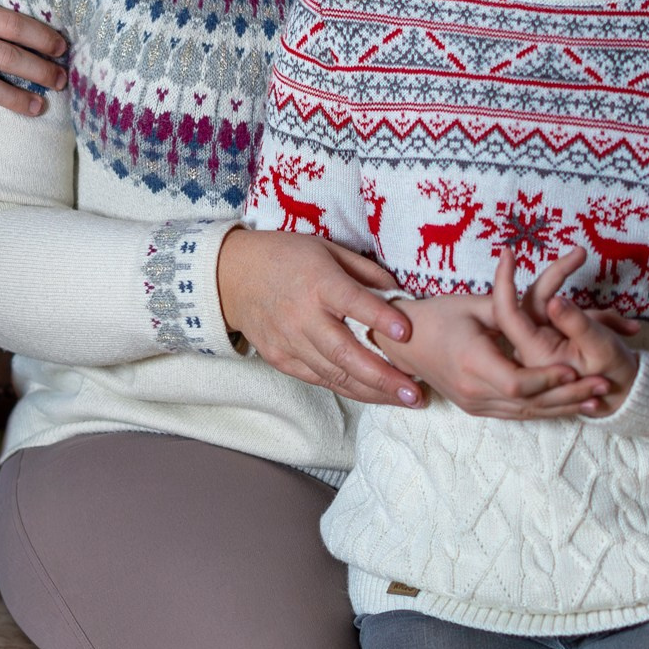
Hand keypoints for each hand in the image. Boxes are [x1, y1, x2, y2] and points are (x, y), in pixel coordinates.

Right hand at [216, 226, 420, 406]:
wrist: (232, 276)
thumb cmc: (286, 257)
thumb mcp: (327, 249)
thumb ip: (364, 271)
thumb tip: (400, 294)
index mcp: (319, 282)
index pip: (353, 302)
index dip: (380, 319)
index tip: (408, 333)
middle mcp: (303, 316)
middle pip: (345, 353)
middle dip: (383, 376)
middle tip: (415, 393)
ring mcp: (289, 341)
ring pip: (335, 374)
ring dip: (372, 390)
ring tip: (404, 399)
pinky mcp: (281, 358)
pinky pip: (319, 379)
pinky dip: (348, 388)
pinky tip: (373, 394)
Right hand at [385, 279, 616, 418]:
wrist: (403, 343)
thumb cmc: (438, 315)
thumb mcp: (473, 305)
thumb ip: (511, 308)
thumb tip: (549, 303)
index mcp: (471, 361)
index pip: (519, 381)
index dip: (550, 378)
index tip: (578, 369)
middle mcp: (472, 389)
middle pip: (529, 401)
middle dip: (569, 395)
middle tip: (604, 387)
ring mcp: (473, 403)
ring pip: (526, 412)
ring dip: (563, 407)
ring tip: (597, 400)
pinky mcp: (475, 408)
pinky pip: (515, 414)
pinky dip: (544, 410)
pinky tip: (570, 405)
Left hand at [505, 246, 638, 412]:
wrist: (626, 395)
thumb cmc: (615, 374)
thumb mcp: (601, 347)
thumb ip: (576, 323)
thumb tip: (555, 299)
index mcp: (535, 353)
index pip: (508, 312)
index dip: (504, 281)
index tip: (508, 252)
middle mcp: (531, 348)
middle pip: (533, 301)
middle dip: (559, 275)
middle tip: (581, 254)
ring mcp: (541, 343)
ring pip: (550, 306)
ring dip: (584, 303)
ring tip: (623, 322)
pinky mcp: (553, 339)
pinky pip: (563, 315)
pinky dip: (590, 314)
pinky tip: (622, 327)